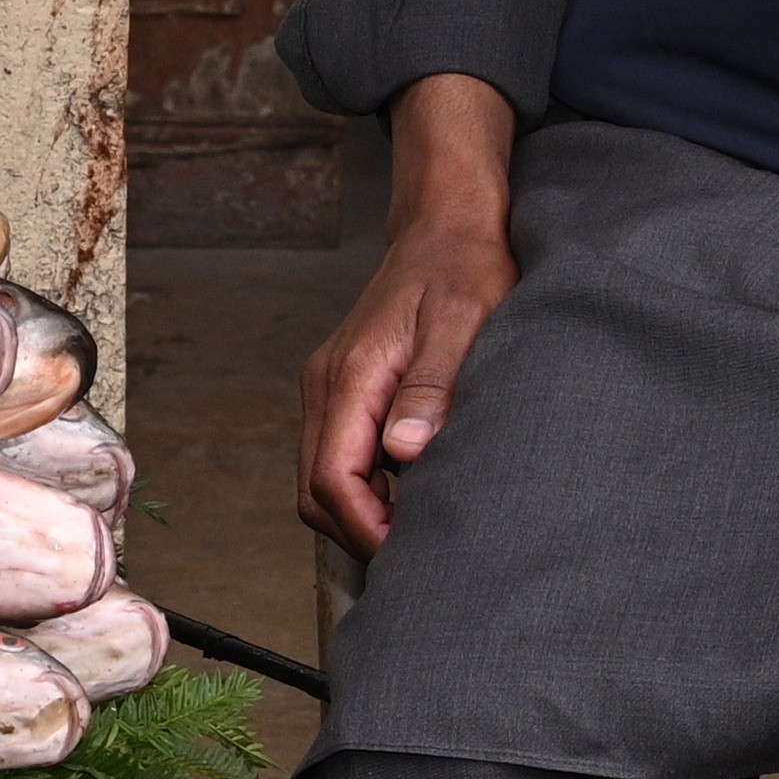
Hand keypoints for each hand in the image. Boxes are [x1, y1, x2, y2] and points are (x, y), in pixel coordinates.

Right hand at [301, 75, 519, 559]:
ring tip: (417, 529)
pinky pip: (335, 453)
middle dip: (357, 531)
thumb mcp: (463, 324)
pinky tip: (408, 491)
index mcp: (351, 375)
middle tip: (417, 556)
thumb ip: (433, 388)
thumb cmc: (464, 267)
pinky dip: (361, 485)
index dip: (367, 528)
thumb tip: (405, 452)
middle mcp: (327, 384)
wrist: (446, 221)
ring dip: (358, 511)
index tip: (411, 555)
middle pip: (314, 490)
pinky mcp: (344, 387)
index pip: (334, 479)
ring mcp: (330, 386)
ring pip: (320, 475)